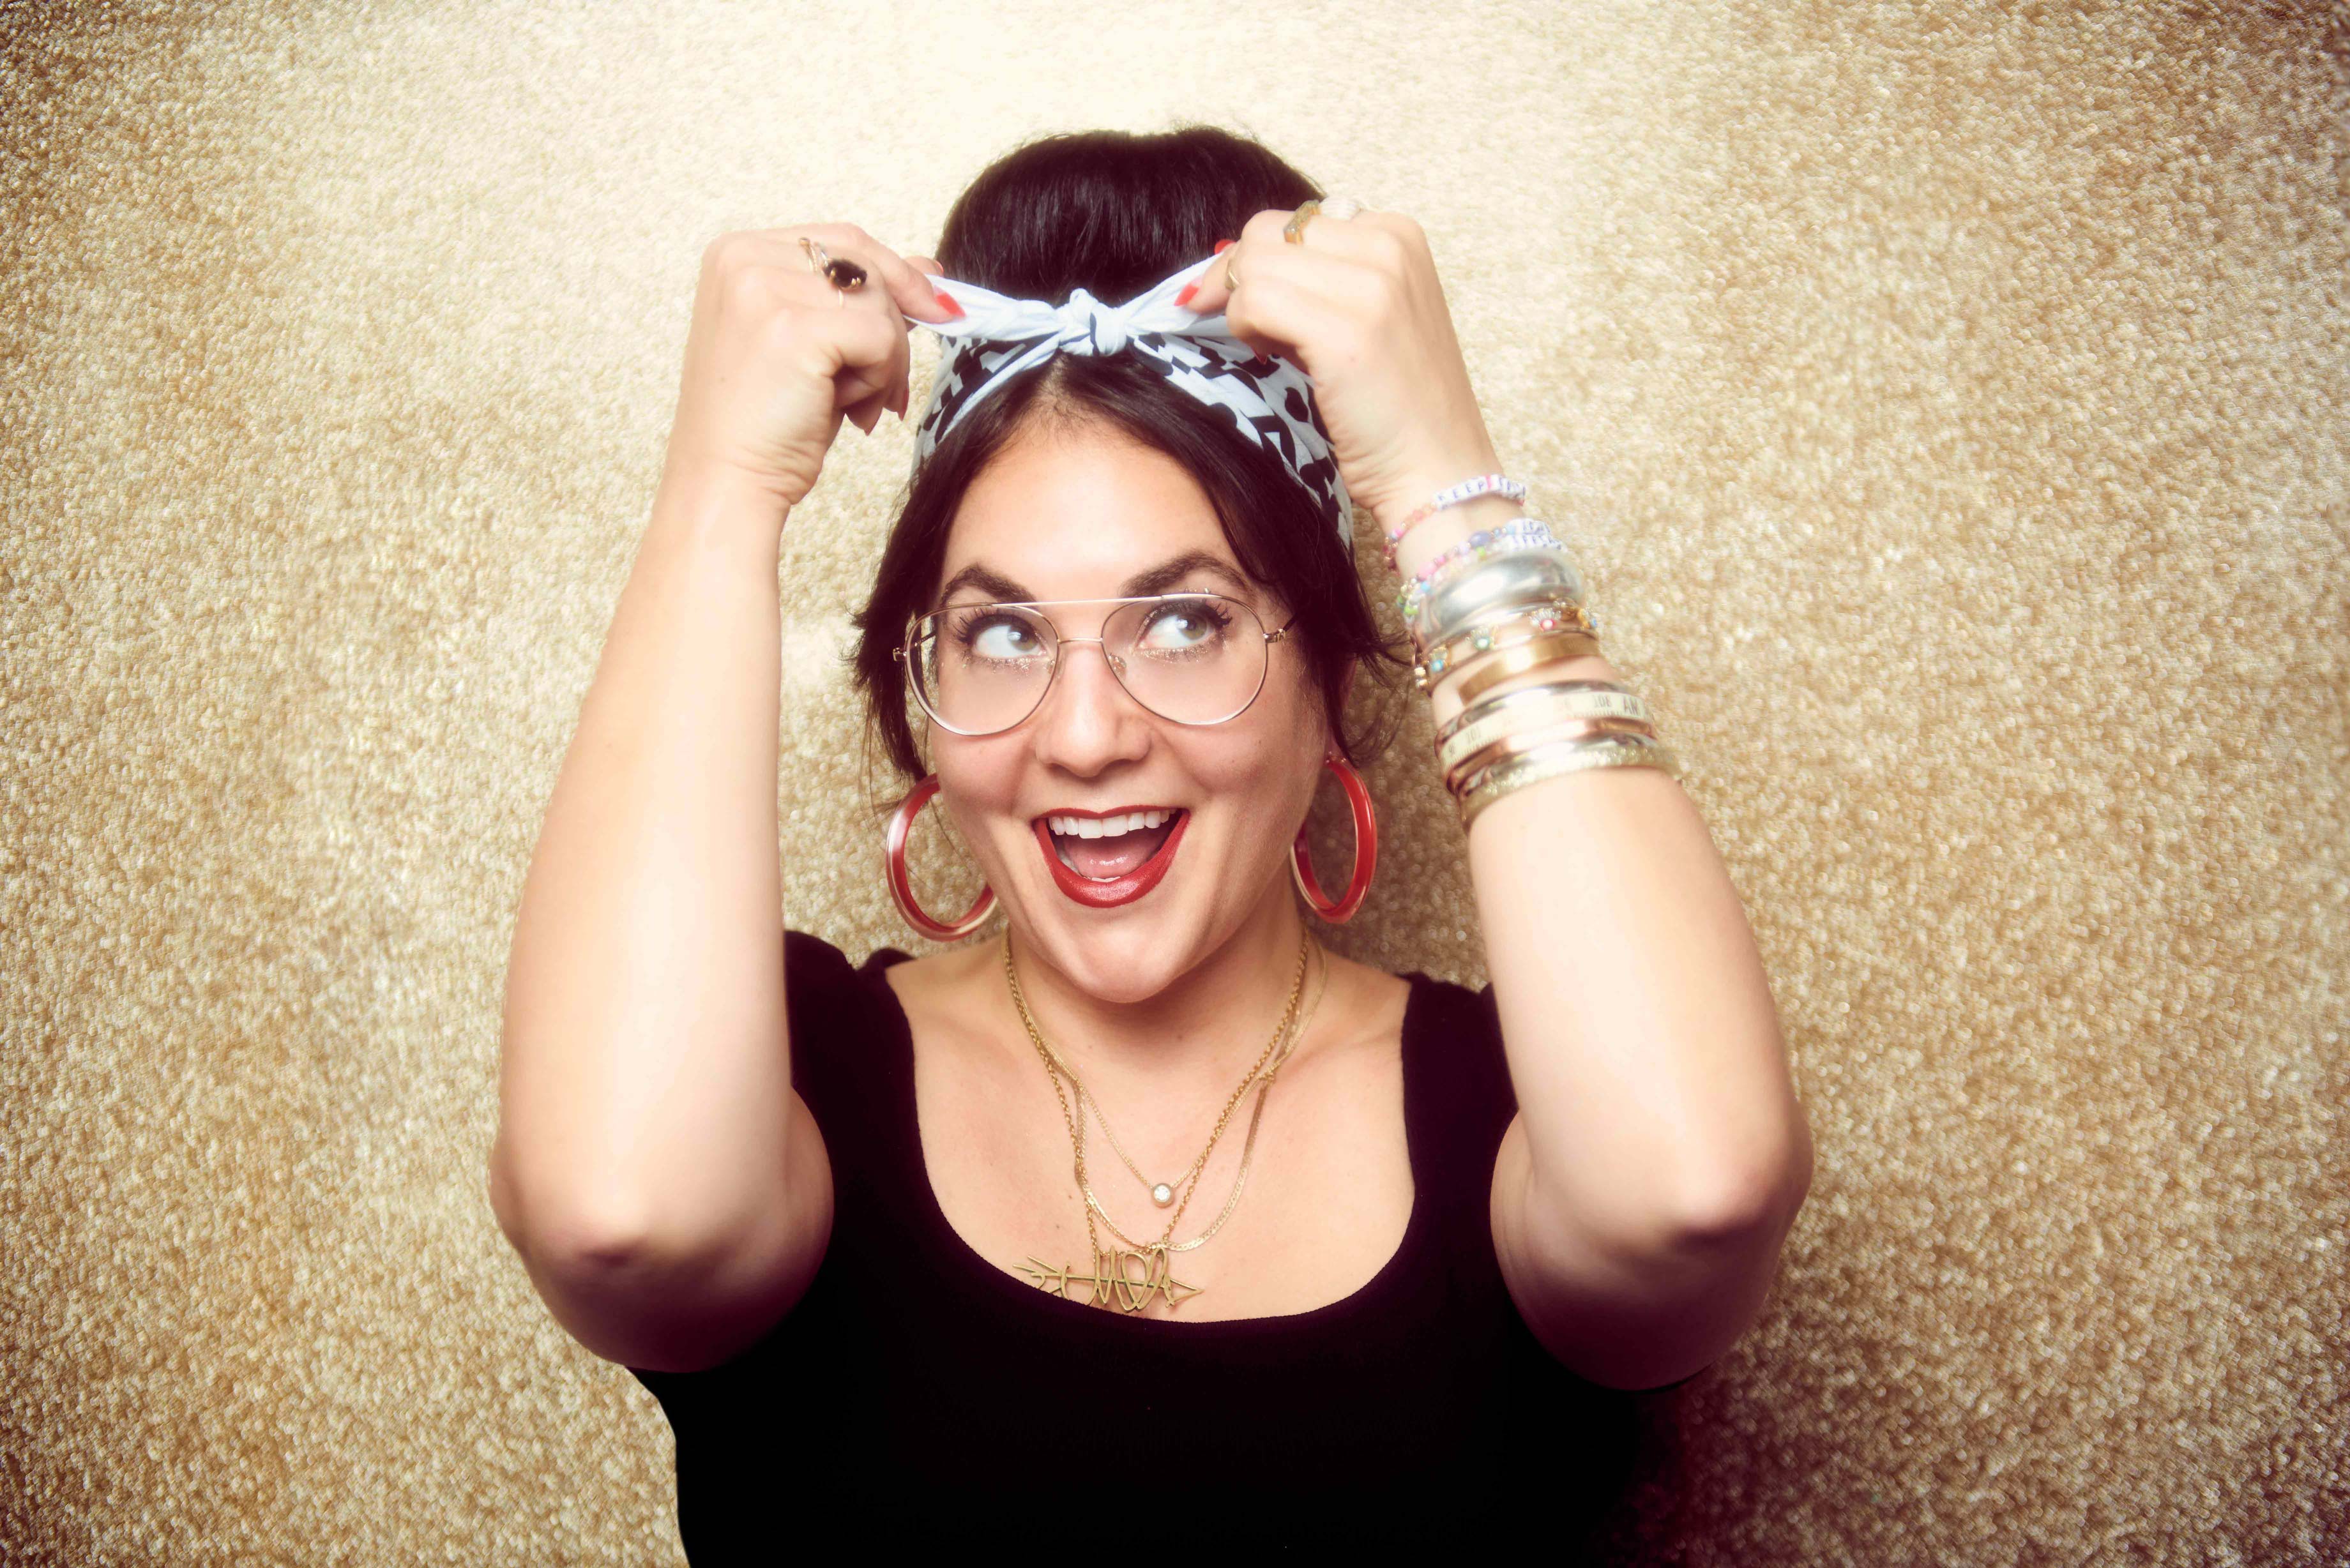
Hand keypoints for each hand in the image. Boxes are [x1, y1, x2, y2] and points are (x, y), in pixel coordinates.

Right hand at [660, 224, 954, 513]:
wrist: (727, 482)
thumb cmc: (769, 423)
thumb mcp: (817, 345)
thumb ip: (861, 301)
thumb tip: (930, 269)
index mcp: (738, 252)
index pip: (844, 240)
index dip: (896, 274)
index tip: (933, 308)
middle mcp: (745, 259)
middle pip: (866, 261)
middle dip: (898, 321)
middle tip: (892, 382)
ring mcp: (763, 288)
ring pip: (879, 302)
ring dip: (885, 361)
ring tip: (853, 404)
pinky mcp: (792, 327)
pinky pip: (880, 337)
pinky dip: (880, 379)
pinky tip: (850, 411)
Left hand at [1176, 206, 1503, 533]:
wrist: (1440, 470)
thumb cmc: (1398, 406)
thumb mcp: (1372, 316)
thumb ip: (1325, 279)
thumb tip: (1238, 263)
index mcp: (1398, 235)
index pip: (1295, 221)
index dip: (1260, 262)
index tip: (1255, 305)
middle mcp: (1389, 246)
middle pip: (1267, 232)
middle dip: (1238, 279)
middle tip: (1251, 330)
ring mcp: (1371, 285)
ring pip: (1253, 263)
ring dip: (1241, 308)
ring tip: (1270, 348)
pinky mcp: (1346, 331)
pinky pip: (1254, 302)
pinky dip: (1244, 330)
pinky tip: (1270, 358)